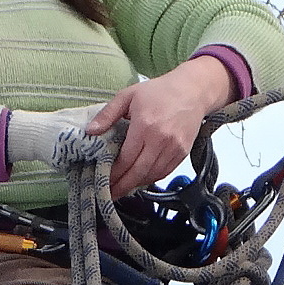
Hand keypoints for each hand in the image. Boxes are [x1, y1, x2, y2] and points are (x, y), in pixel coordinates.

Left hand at [86, 56, 232, 198]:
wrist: (193, 91)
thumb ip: (107, 114)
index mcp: (145, 126)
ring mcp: (174, 148)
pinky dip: (150, 179)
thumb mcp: (128, 95)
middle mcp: (161, 140)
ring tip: (122, 188)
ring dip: (136, 184)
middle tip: (109, 194)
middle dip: (122, 186)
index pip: (126, 159)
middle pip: (138, 172)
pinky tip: (140, 179)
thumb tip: (90, 131)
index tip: (102, 180)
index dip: (113, 173)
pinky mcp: (183, 152)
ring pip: (152, 175)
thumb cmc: (159, 91)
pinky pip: (164, 172)